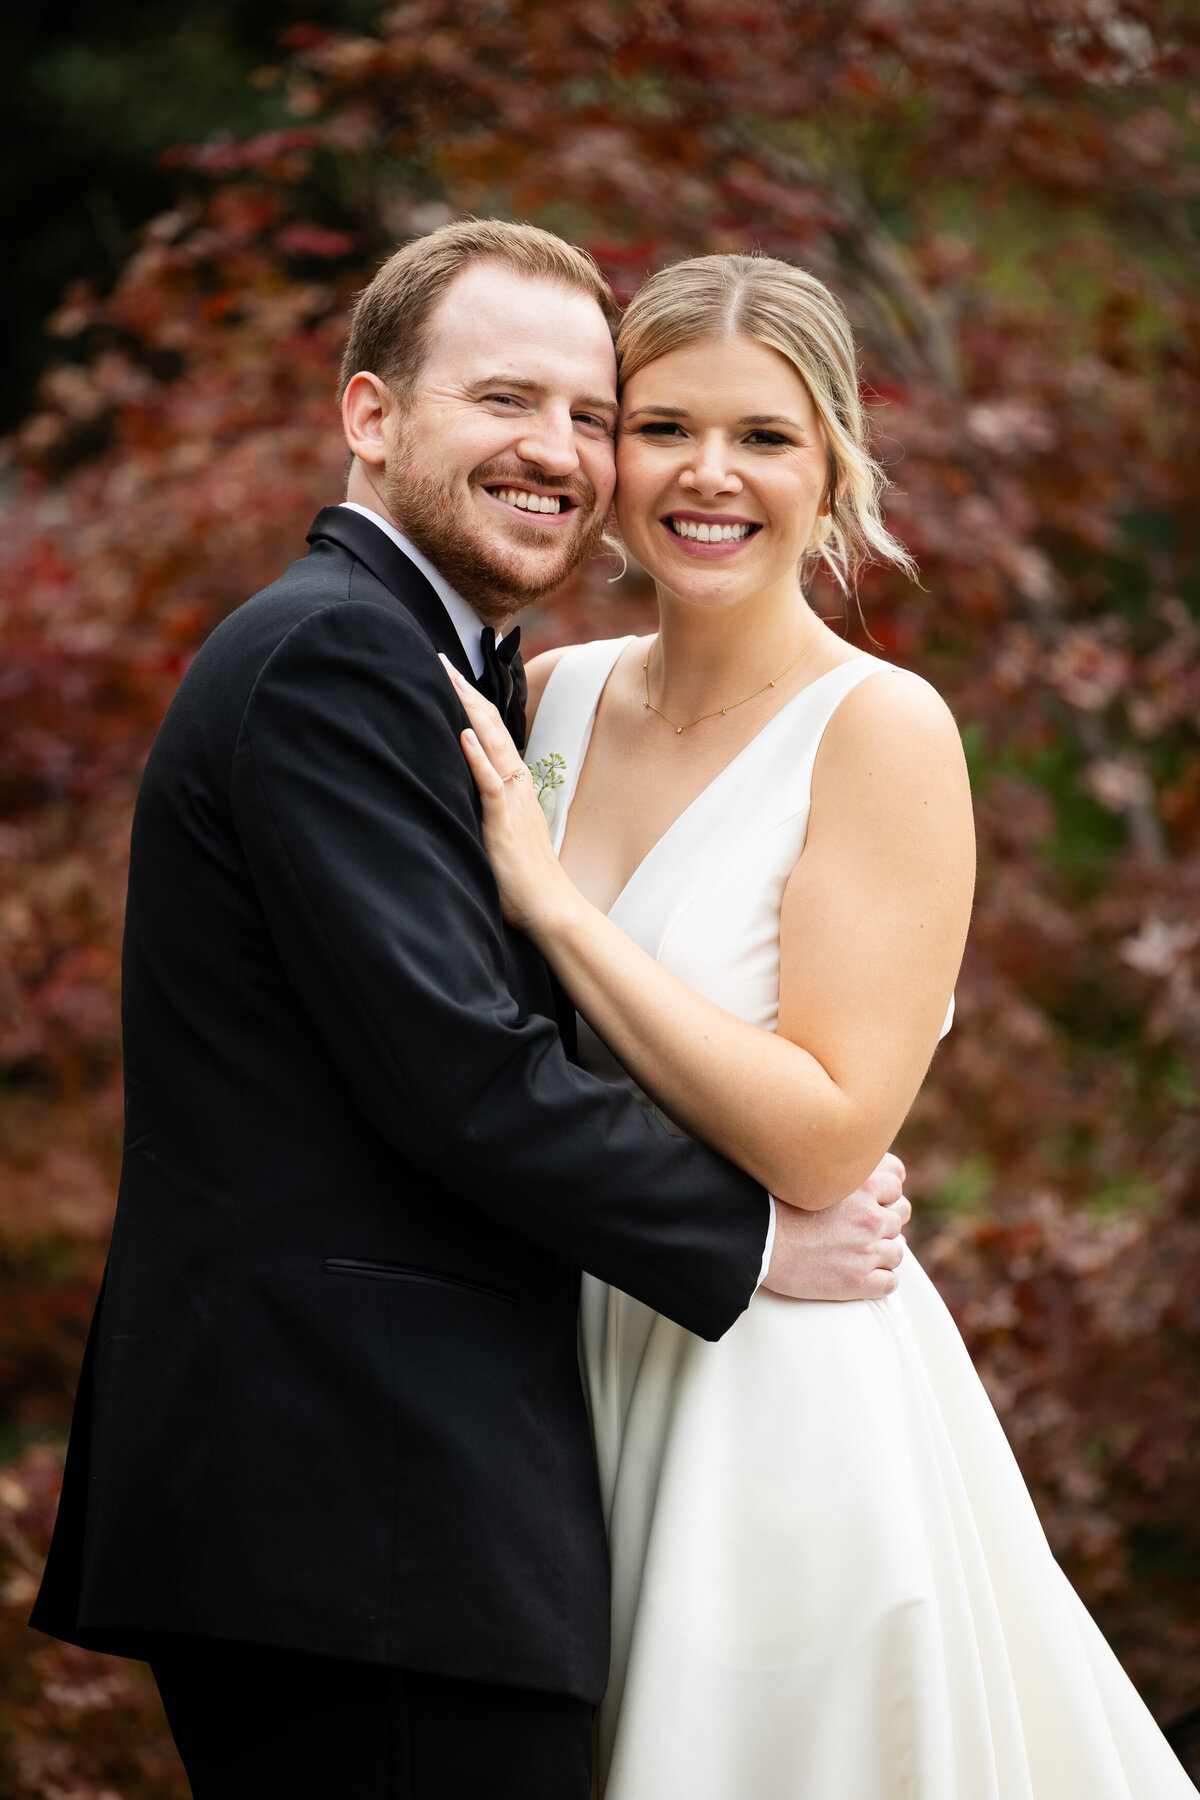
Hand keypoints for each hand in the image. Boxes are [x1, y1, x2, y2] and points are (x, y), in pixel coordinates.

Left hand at [440, 656, 571, 934]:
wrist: (550, 908)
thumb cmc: (524, 880)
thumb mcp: (501, 834)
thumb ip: (486, 811)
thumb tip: (460, 799)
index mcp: (515, 785)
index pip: (491, 733)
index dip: (470, 703)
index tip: (448, 676)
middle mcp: (517, 785)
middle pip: (490, 727)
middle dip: (465, 691)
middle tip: (440, 659)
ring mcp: (513, 801)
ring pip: (492, 745)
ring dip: (470, 710)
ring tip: (449, 679)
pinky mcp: (506, 823)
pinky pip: (491, 785)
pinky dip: (477, 758)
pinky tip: (463, 735)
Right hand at [763, 1152, 909, 1301]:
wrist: (756, 1242)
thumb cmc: (772, 1205)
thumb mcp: (808, 1172)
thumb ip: (834, 1168)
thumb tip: (846, 1168)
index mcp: (861, 1185)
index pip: (895, 1184)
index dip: (883, 1193)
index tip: (871, 1200)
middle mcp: (870, 1217)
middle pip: (900, 1215)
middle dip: (885, 1220)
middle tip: (863, 1227)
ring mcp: (866, 1251)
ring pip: (897, 1251)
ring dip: (883, 1252)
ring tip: (861, 1253)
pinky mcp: (857, 1282)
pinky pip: (889, 1283)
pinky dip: (881, 1281)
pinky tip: (864, 1277)